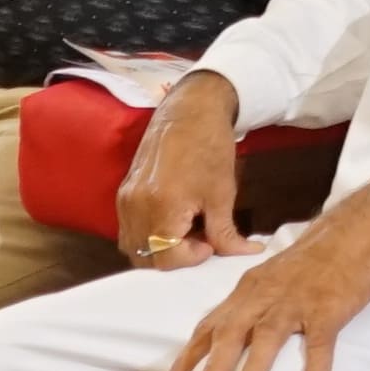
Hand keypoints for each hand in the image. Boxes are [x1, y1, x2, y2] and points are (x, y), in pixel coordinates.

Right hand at [117, 72, 250, 262]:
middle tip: (200, 240)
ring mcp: (125, 199)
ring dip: (160, 249)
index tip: (210, 244)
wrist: (190, 111)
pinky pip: (130, 229)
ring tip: (188, 230)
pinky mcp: (124, 192)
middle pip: (146, 257)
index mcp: (160, 207)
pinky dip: (150, 235)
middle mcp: (135, 206)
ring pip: (134, 246)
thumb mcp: (222, 194)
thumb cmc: (210, 149)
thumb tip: (245, 254)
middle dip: (175, 257)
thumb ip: (226, 233)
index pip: (166, 258)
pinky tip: (175, 220)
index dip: (191, 259)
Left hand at [169, 177, 369, 370]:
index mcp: (249, 289)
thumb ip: (253, 304)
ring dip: (253, 368)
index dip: (190, 356)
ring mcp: (298, 301)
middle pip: (232, 331)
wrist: (355, 229)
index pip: (211, 324)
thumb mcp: (272, 277)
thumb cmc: (314, 258)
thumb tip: (233, 339)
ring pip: (269, 336)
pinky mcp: (330, 307)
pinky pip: (321, 342)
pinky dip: (316, 369)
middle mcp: (266, 295)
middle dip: (214, 367)